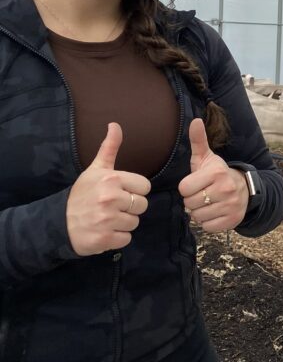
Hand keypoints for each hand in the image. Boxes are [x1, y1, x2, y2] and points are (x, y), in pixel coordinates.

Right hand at [66, 123, 150, 255]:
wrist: (58, 223)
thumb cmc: (82, 194)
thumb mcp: (95, 169)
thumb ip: (109, 148)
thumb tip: (115, 124)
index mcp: (112, 179)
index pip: (144, 187)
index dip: (134, 191)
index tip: (119, 192)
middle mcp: (110, 198)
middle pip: (142, 205)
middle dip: (130, 207)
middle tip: (112, 207)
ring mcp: (107, 220)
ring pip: (135, 222)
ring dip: (123, 223)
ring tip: (107, 219)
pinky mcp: (104, 239)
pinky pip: (126, 239)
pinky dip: (117, 238)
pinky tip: (104, 231)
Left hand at [177, 118, 247, 232]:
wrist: (245, 189)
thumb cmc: (218, 174)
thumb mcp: (207, 158)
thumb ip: (198, 141)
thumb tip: (195, 121)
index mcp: (216, 173)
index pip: (184, 189)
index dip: (187, 188)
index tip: (197, 184)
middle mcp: (225, 189)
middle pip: (189, 204)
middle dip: (193, 200)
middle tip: (203, 194)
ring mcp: (230, 205)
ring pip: (197, 217)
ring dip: (199, 212)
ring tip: (209, 203)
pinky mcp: (232, 220)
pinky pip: (208, 227)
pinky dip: (208, 222)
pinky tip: (215, 212)